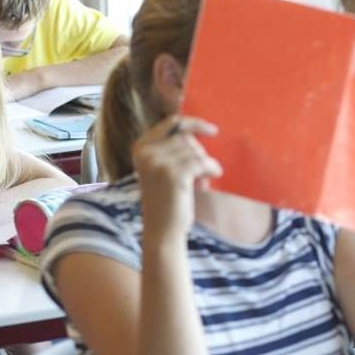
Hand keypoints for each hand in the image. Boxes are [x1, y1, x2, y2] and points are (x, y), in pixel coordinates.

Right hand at [132, 116, 221, 237]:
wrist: (162, 231)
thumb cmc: (167, 200)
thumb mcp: (163, 169)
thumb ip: (174, 149)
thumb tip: (200, 132)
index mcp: (140, 147)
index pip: (172, 123)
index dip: (195, 123)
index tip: (213, 131)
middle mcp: (146, 153)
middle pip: (186, 138)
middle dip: (199, 153)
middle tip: (203, 172)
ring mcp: (158, 163)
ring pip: (195, 151)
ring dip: (205, 165)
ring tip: (202, 181)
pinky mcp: (173, 175)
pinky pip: (202, 163)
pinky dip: (211, 170)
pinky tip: (211, 179)